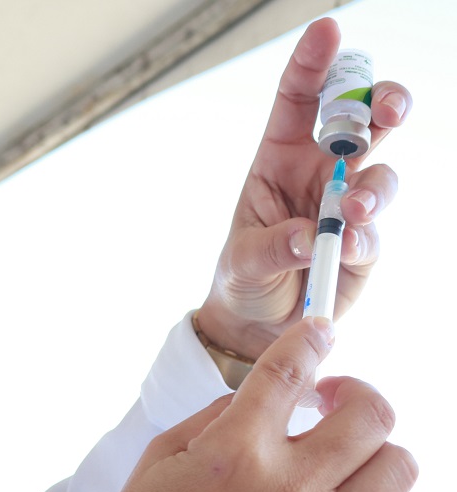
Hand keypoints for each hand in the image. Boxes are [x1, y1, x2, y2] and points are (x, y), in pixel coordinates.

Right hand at [101, 318, 417, 491]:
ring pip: (396, 471)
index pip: (288, 371)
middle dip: (358, 390)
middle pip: (368, 417)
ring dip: (372, 448)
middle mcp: (287, 488)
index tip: (319, 328)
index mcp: (236, 451)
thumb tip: (262, 393)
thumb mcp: (168, 452)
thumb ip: (220, 414)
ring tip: (340, 449)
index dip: (308, 338)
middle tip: (333, 395)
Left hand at [197, 18, 412, 358]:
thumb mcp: (241, 259)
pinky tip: (344, 249)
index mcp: (279, 157)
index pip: (299, 100)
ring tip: (352, 212)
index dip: (314, 63)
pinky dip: (364, 238)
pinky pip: (374, 231)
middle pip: (361, 121)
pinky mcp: (363, 244)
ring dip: (375, 187)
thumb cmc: (242, 277)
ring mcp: (345, 207)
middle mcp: (319, 173)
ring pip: (381, 174)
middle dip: (381, 103)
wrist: (256, 323)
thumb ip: (273, 245)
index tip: (328, 30)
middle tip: (387, 109)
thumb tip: (310, 235)